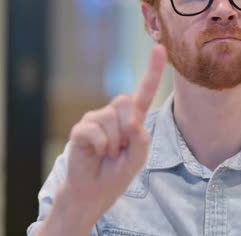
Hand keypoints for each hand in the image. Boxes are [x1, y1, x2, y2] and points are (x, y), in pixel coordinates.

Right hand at [40, 45, 166, 234]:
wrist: (92, 192)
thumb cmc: (116, 173)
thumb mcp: (137, 160)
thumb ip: (141, 142)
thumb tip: (134, 124)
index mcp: (131, 119)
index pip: (144, 92)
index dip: (152, 71)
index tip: (160, 49)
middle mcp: (113, 114)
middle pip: (128, 104)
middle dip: (128, 130)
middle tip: (120, 150)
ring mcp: (95, 119)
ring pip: (112, 121)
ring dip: (115, 144)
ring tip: (108, 154)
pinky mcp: (81, 129)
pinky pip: (95, 132)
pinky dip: (101, 147)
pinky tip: (96, 154)